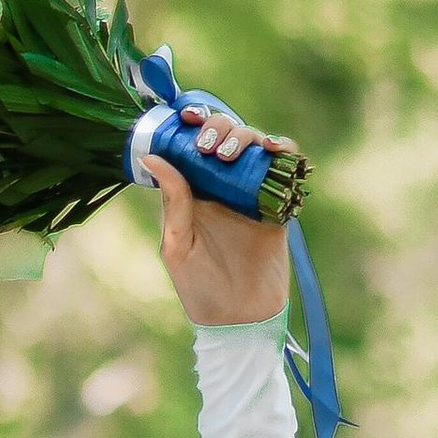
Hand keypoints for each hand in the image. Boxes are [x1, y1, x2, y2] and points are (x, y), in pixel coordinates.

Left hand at [147, 126, 296, 332]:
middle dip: (218, 128)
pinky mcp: (279, 204)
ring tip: (228, 155)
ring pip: (254, 145)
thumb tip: (152, 157)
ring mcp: (252, 193)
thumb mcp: (177, 244)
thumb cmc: (200, 289)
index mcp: (194, 193)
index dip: (193, 124)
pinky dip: (284, 150)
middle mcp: (223, 187)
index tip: (187, 118)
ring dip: (245, 137)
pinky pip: (285, 168)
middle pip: (226, 136)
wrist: (239, 320)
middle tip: (208, 146)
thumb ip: (173, 201)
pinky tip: (273, 148)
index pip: (193, 145)